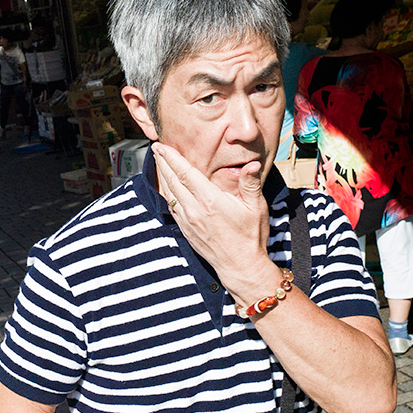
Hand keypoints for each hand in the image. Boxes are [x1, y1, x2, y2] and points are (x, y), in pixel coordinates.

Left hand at [152, 142, 273, 294]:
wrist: (240, 266)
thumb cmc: (250, 236)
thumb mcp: (256, 207)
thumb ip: (250, 183)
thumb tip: (253, 164)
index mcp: (210, 200)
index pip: (185, 173)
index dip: (171, 158)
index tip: (162, 146)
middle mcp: (194, 210)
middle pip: (172, 181)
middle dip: (162, 163)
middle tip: (155, 149)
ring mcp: (188, 221)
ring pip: (168, 193)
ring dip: (161, 177)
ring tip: (157, 163)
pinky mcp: (185, 229)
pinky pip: (171, 207)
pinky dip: (166, 193)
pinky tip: (165, 187)